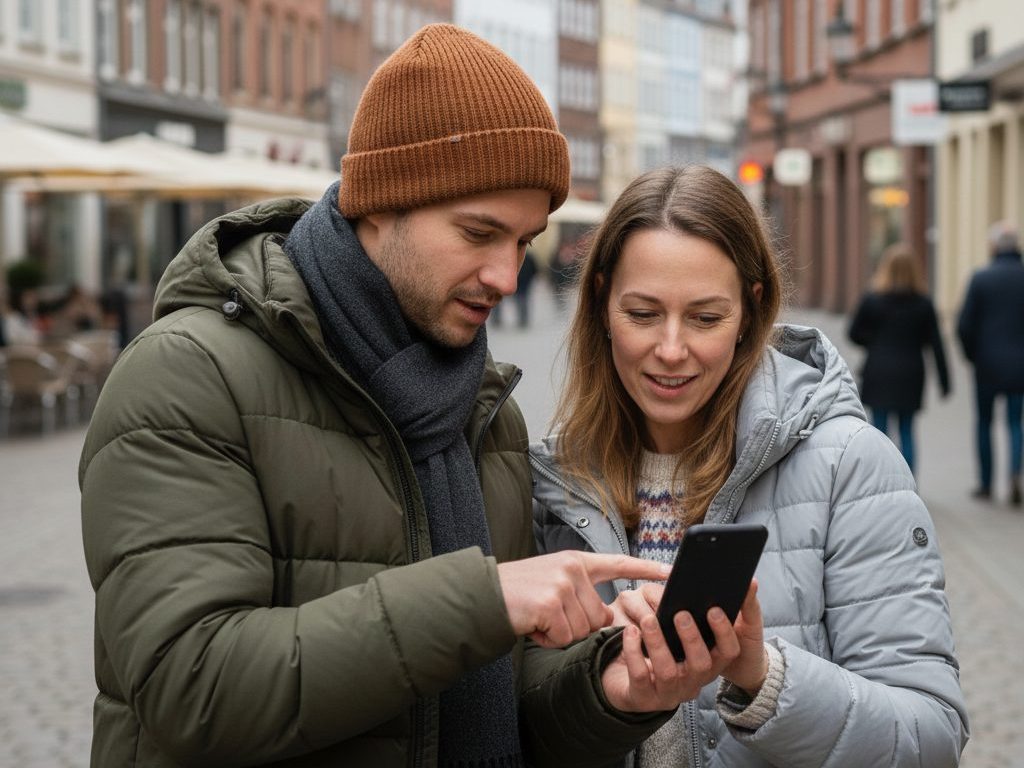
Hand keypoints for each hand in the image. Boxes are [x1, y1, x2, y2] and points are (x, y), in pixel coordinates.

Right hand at [497, 552, 671, 647]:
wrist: (485, 596)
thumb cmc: (519, 594)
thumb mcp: (554, 583)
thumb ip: (581, 593)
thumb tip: (605, 617)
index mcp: (577, 561)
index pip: (618, 564)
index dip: (646, 571)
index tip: (671, 574)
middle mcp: (573, 569)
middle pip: (598, 616)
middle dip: (574, 626)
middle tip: (548, 616)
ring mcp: (562, 585)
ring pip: (583, 630)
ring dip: (560, 634)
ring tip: (539, 619)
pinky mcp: (552, 603)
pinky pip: (565, 637)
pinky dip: (549, 639)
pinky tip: (534, 625)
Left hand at [600, 579, 766, 710]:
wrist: (621, 679)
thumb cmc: (654, 649)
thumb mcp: (672, 632)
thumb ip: (686, 614)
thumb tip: (691, 587)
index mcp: (705, 663)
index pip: (728, 652)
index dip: (724, 633)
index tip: (714, 610)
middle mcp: (691, 682)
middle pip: (701, 665)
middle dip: (692, 638)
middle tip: (681, 614)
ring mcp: (667, 693)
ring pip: (669, 672)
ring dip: (659, 643)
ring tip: (648, 619)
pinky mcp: (642, 697)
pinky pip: (640, 676)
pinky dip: (634, 651)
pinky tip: (630, 632)